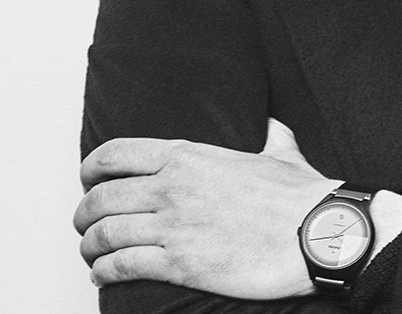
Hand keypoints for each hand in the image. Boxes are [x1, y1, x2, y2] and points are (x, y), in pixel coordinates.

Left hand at [74, 119, 340, 297]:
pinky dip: (104, 272)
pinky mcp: (180, 263)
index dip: (91, 169)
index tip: (88, 180)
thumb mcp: (282, 154)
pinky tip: (103, 275)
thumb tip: (274, 126)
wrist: (317, 232)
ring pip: (103, 234)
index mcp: (189, 156)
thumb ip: (270, 136)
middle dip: (85, 214)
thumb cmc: (301, 197)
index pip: (116, 154)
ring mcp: (173, 225)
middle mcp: (173, 187)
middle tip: (87, 223)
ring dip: (89, 246)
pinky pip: (121, 266)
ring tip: (92, 253)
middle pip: (100, 197)